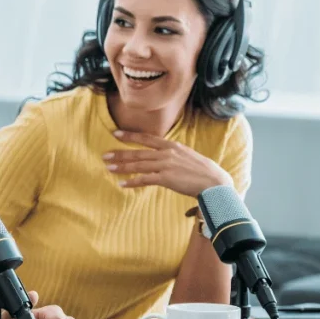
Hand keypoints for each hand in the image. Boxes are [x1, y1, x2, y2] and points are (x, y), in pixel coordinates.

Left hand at [102, 130, 232, 197]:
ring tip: (109, 168)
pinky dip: (132, 182)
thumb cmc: (203, 171)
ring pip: (138, 165)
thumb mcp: (188, 156)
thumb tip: (163, 156)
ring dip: (122, 167)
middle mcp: (167, 153)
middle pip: (138, 152)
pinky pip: (144, 179)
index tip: (115, 134)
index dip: (130, 136)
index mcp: (172, 146)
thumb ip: (173, 154)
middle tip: (105, 155)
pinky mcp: (166, 178)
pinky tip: (122, 184)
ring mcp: (166, 165)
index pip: (147, 138)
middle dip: (120, 153)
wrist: (214, 182)